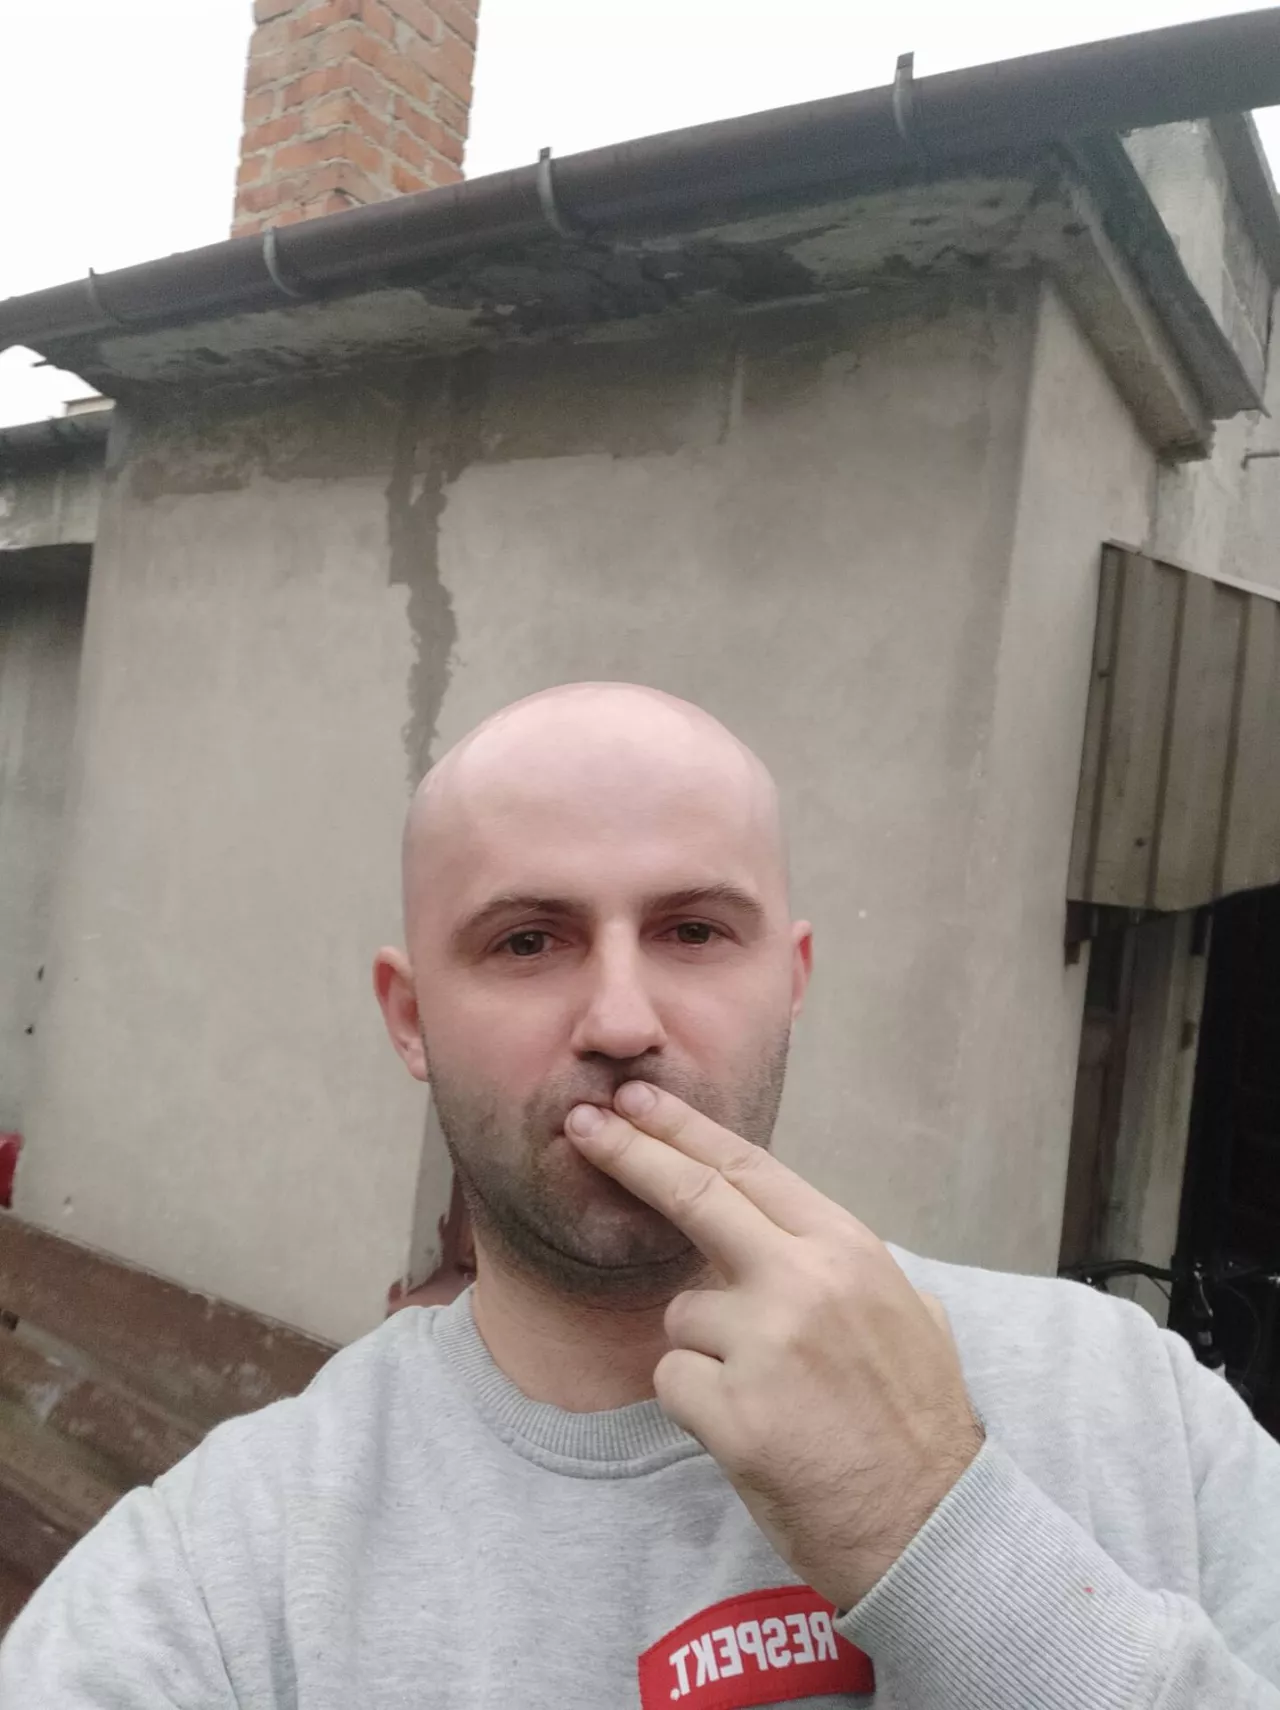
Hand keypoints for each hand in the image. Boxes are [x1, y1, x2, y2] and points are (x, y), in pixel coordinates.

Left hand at [565, 1084, 984, 1608]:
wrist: (931, 1526)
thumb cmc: (918, 1425)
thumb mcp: (911, 1314)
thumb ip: (849, 1268)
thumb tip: (805, 1241)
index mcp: (847, 1249)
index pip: (748, 1168)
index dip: (682, 1129)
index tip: (635, 1100)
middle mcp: (803, 1280)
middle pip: (694, 1196)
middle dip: (630, 1153)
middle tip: (583, 1126)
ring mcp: (765, 1343)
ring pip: (681, 1314)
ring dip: (704, 1350)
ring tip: (768, 1395)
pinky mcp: (732, 1410)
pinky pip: (673, 1380)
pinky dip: (697, 1404)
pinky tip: (749, 1430)